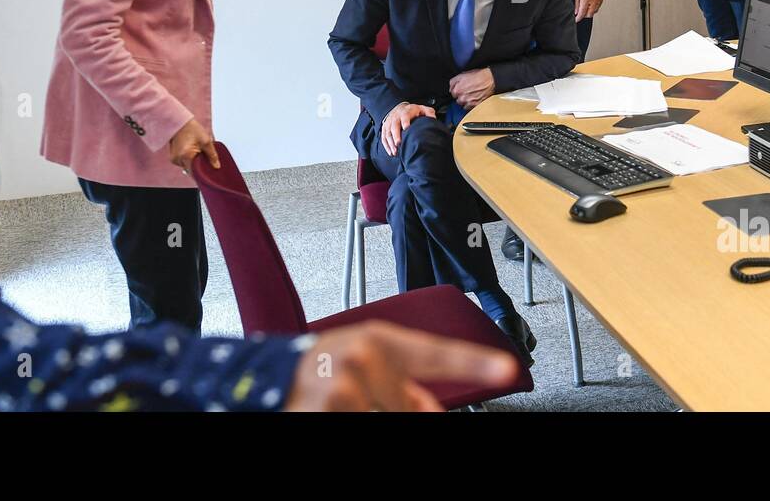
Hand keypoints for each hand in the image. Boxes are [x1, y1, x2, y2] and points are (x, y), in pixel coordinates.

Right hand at [169, 117, 218, 172]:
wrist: (179, 122)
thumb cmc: (191, 129)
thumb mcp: (206, 141)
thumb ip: (212, 155)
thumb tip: (216, 166)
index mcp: (186, 156)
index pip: (197, 172)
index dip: (204, 172)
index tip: (210, 170)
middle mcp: (178, 160)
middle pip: (192, 170)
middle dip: (200, 166)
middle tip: (205, 157)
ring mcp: (175, 160)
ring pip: (188, 167)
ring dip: (195, 163)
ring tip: (198, 151)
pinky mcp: (174, 158)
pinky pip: (184, 163)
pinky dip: (189, 160)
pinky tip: (192, 152)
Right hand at [284, 321, 518, 411]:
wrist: (262, 376)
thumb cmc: (323, 366)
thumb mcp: (364, 359)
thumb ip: (401, 380)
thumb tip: (428, 408)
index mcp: (379, 340)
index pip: (436, 351)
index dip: (474, 362)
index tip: (507, 369)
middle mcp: (362, 358)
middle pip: (410, 407)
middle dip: (396, 410)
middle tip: (368, 401)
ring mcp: (342, 389)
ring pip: (383, 420)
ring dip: (366, 418)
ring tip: (340, 406)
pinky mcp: (323, 414)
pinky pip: (357, 428)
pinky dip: (347, 423)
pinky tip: (329, 412)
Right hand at [381, 102, 435, 156]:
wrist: (400, 108)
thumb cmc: (413, 111)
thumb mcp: (423, 109)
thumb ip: (429, 112)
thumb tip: (433, 119)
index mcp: (406, 111)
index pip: (405, 116)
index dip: (405, 121)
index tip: (406, 128)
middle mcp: (396, 116)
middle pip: (394, 125)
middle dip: (396, 135)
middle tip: (399, 144)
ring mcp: (389, 122)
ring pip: (387, 133)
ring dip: (390, 143)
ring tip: (395, 152)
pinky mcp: (385, 128)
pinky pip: (384, 137)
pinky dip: (386, 145)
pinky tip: (391, 152)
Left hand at [449, 68, 494, 109]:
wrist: (490, 80)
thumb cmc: (478, 76)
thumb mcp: (462, 74)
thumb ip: (453, 82)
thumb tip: (450, 87)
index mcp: (457, 90)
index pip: (453, 93)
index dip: (457, 90)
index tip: (461, 88)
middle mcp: (462, 98)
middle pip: (457, 100)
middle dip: (461, 96)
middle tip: (468, 91)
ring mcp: (469, 103)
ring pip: (463, 104)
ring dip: (466, 101)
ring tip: (472, 95)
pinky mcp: (475, 105)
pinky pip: (470, 107)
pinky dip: (471, 104)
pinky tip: (475, 98)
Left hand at [574, 0, 604, 21]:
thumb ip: (576, 3)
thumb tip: (576, 12)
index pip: (582, 13)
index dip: (578, 18)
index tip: (575, 20)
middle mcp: (593, 1)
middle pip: (589, 15)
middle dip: (584, 15)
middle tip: (579, 12)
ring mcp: (599, 0)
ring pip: (594, 12)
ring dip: (589, 12)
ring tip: (585, 7)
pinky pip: (598, 7)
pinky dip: (593, 8)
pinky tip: (590, 4)